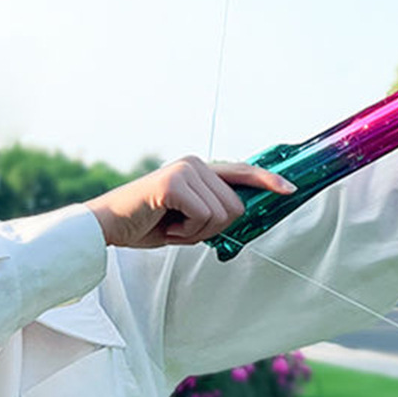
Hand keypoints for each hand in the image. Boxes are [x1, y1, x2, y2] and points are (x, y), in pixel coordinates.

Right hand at [84, 156, 295, 247]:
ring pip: (222, 215)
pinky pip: (203, 217)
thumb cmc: (146, 223)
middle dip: (212, 228)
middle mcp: (196, 164)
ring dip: (197, 232)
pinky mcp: (174, 183)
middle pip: (236, 207)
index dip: (268, 182)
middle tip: (181, 228)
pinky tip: (164, 226)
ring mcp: (185, 171)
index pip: (243, 173)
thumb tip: (242, 215)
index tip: (291, 189)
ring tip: (170, 226)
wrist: (107, 227)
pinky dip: (186, 232)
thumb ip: (213, 211)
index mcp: (200, 170)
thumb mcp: (187, 217)